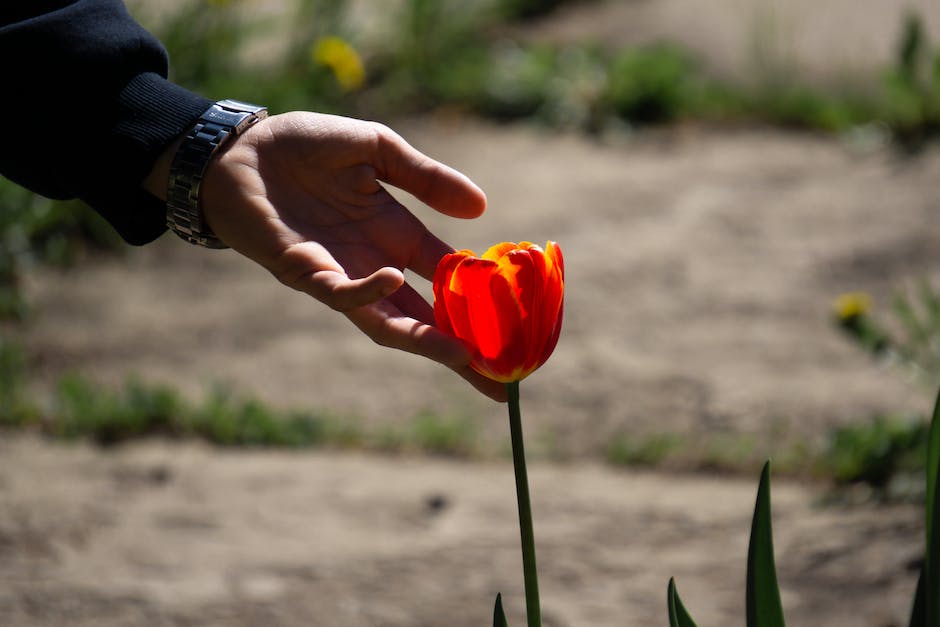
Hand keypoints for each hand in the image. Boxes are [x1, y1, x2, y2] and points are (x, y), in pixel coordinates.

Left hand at [195, 112, 504, 400]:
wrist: (241, 148)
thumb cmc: (306, 146)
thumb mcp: (378, 150)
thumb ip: (425, 178)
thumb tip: (481, 208)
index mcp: (395, 236)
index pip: (447, 279)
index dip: (478, 303)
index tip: (514, 329)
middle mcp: (374, 264)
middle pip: (426, 318)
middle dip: (461, 351)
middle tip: (500, 383)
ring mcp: (340, 274)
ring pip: (388, 322)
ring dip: (425, 342)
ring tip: (464, 358)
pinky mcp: (303, 272)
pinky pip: (341, 293)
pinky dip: (367, 291)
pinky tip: (392, 278)